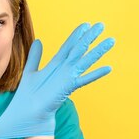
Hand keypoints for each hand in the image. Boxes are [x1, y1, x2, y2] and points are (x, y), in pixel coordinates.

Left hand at [0, 22, 114, 138]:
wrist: (27, 114)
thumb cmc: (28, 96)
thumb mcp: (31, 71)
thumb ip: (35, 56)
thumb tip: (39, 41)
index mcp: (55, 65)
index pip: (68, 46)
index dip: (76, 35)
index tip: (86, 24)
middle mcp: (64, 70)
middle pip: (79, 50)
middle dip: (90, 37)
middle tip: (102, 25)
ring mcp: (67, 78)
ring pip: (85, 61)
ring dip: (98, 51)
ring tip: (111, 40)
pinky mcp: (67, 88)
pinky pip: (84, 79)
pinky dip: (95, 74)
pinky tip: (108, 68)